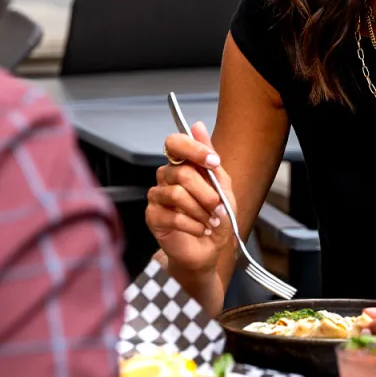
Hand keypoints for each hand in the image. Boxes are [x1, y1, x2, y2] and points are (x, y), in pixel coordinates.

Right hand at [145, 122, 236, 275]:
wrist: (209, 250)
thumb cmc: (215, 217)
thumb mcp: (223, 186)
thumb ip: (210, 157)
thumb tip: (198, 126)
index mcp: (182, 165)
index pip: (175, 143)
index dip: (193, 149)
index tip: (213, 162)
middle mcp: (165, 177)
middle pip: (181, 173)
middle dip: (207, 193)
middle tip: (219, 208)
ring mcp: (156, 197)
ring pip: (177, 194)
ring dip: (201, 211)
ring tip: (211, 222)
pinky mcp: (152, 217)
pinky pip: (172, 216)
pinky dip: (193, 225)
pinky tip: (201, 230)